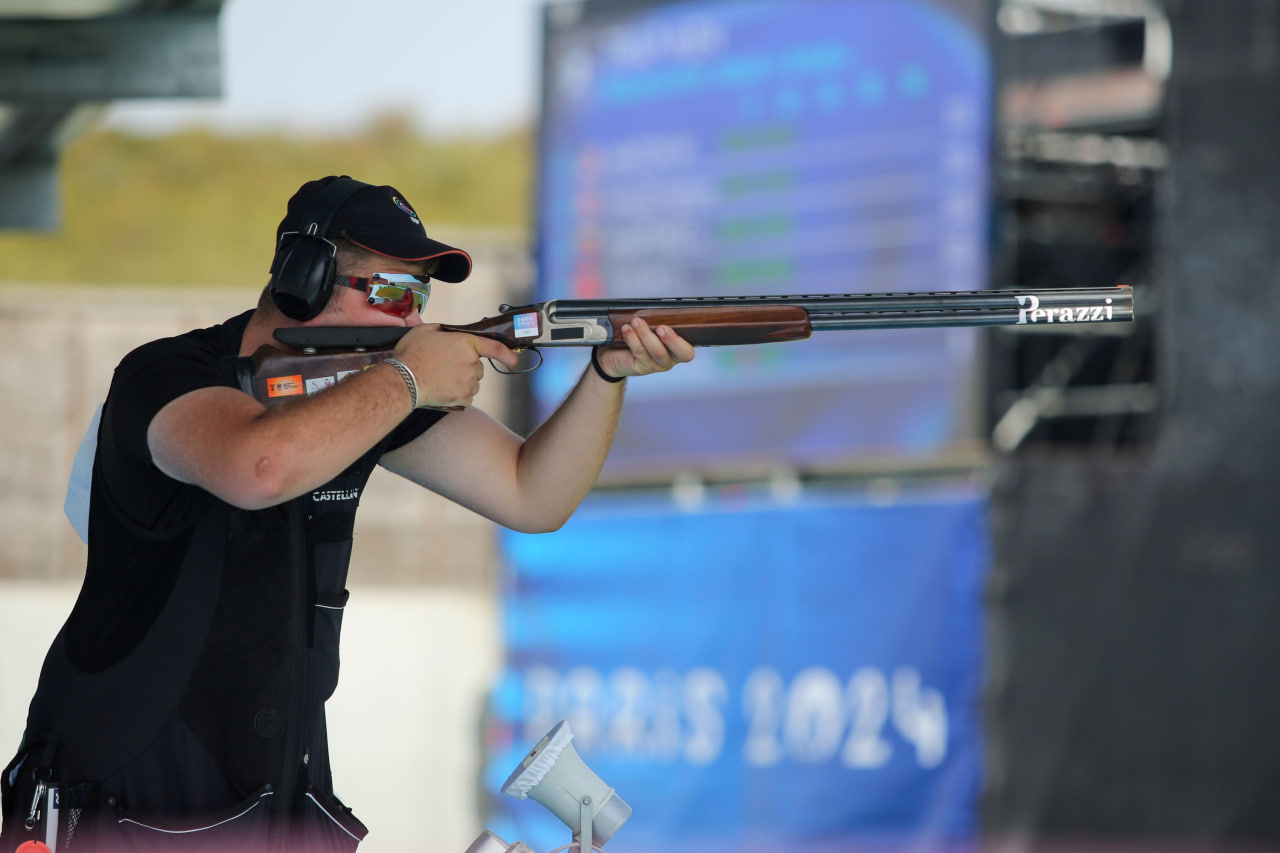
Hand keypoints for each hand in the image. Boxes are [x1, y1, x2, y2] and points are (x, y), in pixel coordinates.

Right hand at [393, 325, 519, 407]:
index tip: (514, 362)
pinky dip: (457, 395)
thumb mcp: (426, 330)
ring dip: (462, 382)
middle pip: (478, 368)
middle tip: (445, 367)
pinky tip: (442, 389)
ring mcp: (469, 382)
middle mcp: (472, 363)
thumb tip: (449, 333)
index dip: (508, 355)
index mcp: (466, 343)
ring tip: (440, 379)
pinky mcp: (464, 398)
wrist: (403, 380)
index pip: (495, 348)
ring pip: (472, 383)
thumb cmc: (412, 354)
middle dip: (466, 368)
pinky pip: (466, 397)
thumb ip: (444, 330)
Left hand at [595, 316, 695, 379]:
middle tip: (660, 327)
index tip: (668, 327)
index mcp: (678, 347)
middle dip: (671, 339)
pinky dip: (632, 339)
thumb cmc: (639, 335)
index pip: (688, 350)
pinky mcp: (642, 367)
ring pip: (657, 351)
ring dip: (646, 334)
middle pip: (680, 354)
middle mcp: (671, 358)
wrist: (615, 353)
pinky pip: (640, 353)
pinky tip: (627, 329)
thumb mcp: (651, 326)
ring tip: (636, 321)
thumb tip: (659, 311)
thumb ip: (659, 321)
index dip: (681, 341)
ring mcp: (657, 365)